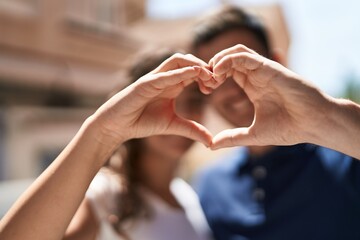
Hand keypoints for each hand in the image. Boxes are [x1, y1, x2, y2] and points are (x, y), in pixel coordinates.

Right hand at [92, 53, 213, 146]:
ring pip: (177, 60)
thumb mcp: (173, 125)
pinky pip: (164, 74)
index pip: (194, 71)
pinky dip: (179, 72)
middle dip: (205, 66)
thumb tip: (212, 142)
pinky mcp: (144, 83)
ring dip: (194, 64)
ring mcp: (154, 78)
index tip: (218, 85)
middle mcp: (165, 78)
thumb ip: (192, 129)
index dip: (207, 75)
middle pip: (188, 61)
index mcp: (173, 84)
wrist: (118, 126)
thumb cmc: (142, 122)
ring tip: (208, 75)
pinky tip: (193, 74)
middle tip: (217, 79)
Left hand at [208, 44, 331, 148]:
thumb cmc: (289, 128)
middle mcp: (257, 75)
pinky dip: (228, 59)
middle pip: (229, 59)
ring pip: (235, 52)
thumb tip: (211, 145)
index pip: (228, 72)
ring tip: (211, 76)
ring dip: (218, 60)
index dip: (213, 77)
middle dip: (212, 67)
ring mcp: (263, 70)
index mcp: (253, 87)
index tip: (205, 91)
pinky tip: (218, 72)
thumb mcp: (253, 135)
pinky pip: (244, 55)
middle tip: (205, 83)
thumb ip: (232, 138)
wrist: (313, 125)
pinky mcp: (269, 67)